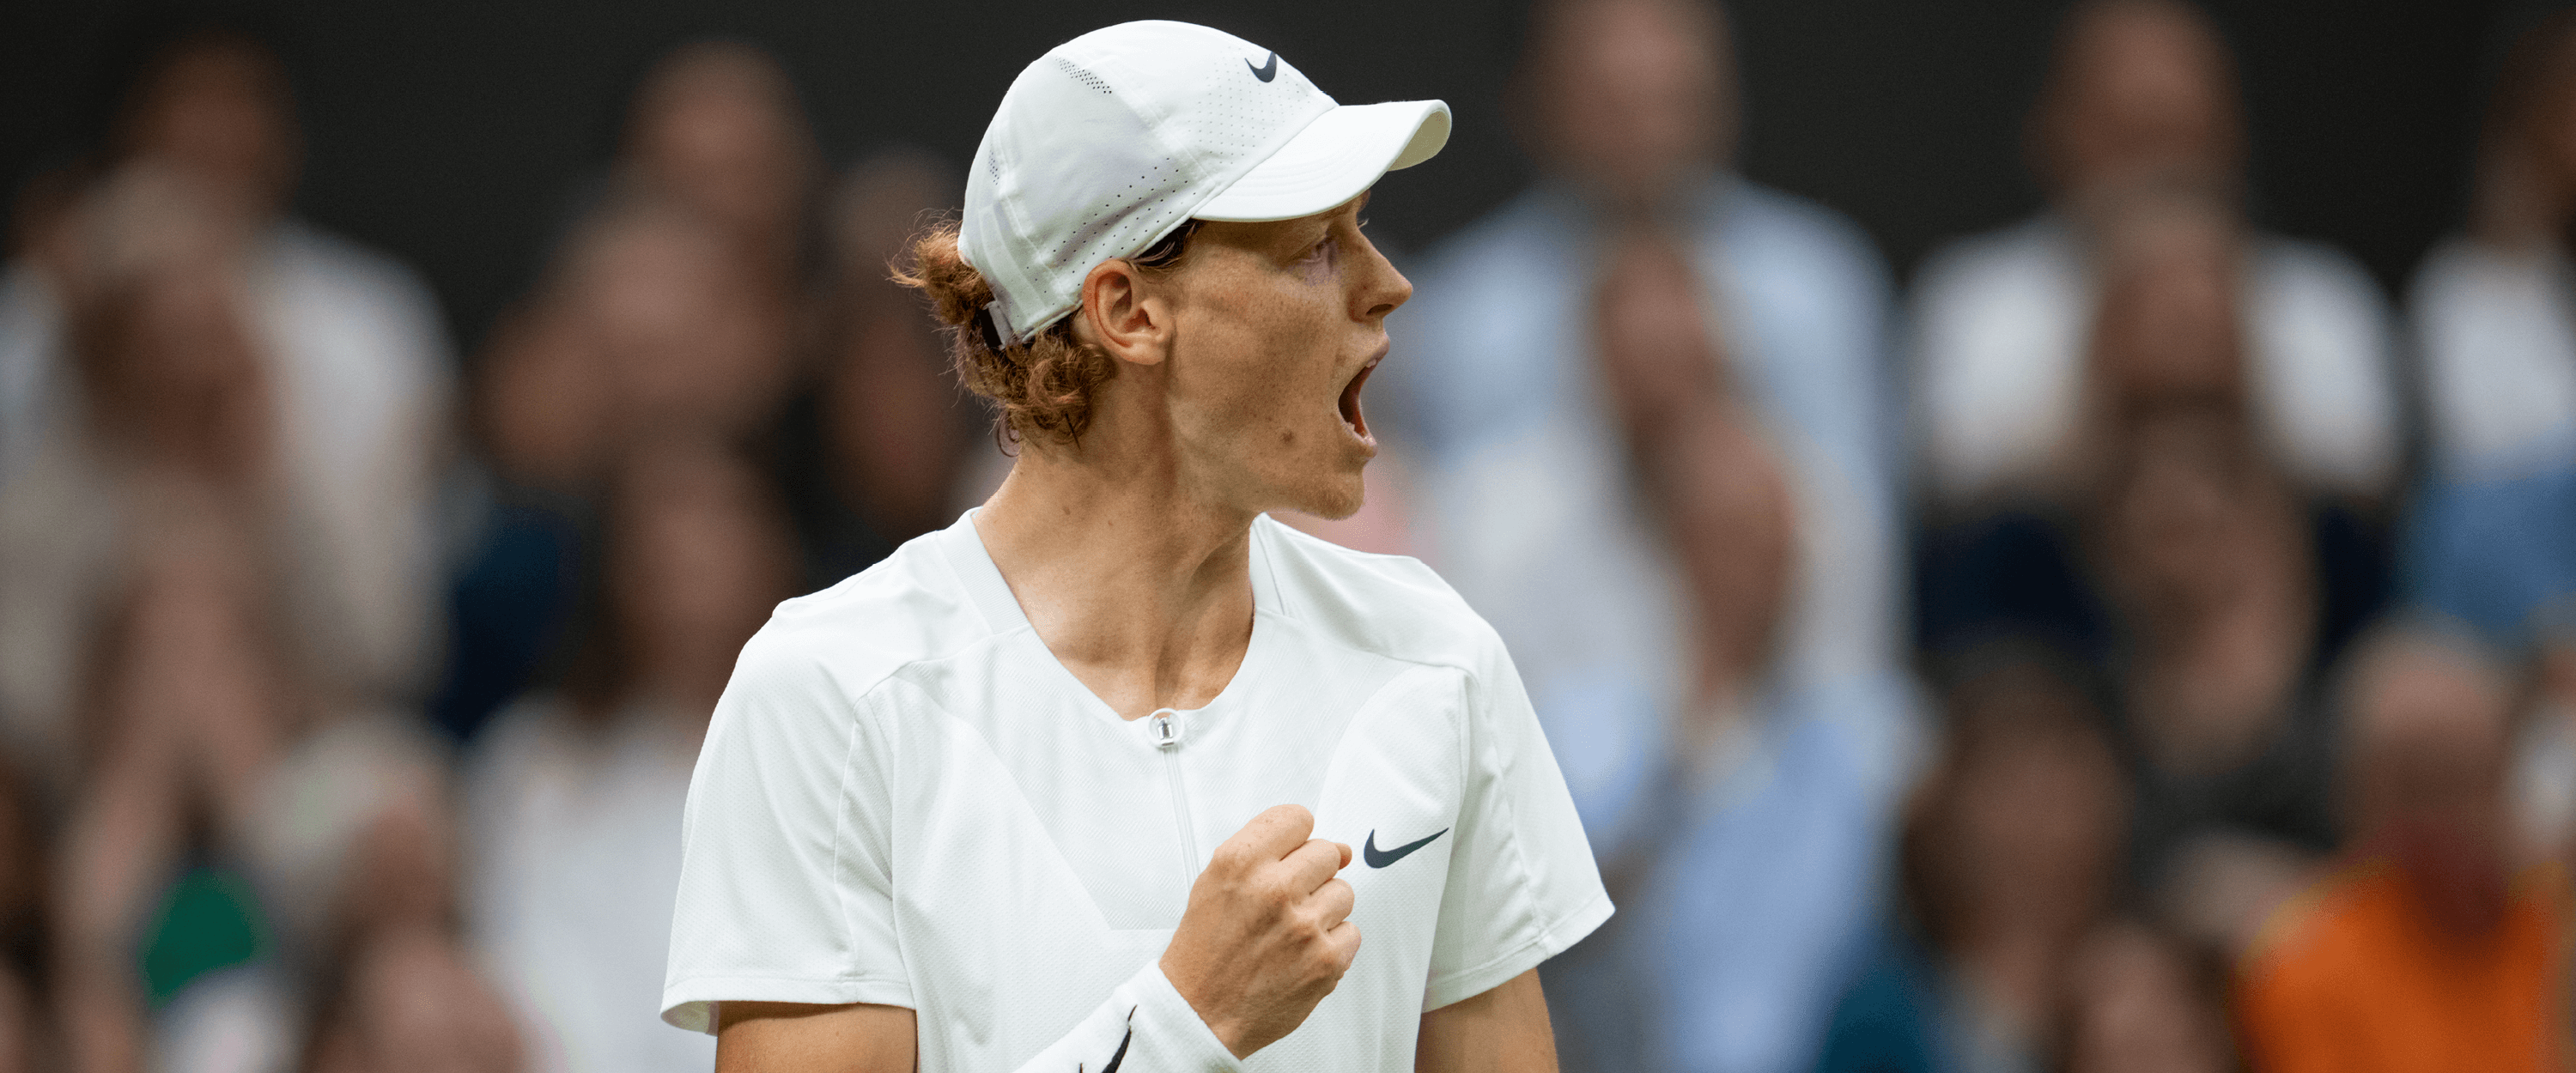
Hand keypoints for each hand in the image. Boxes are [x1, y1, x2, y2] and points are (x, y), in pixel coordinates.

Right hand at [1159, 804, 1359, 1057]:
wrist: (1199, 1013)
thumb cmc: (1206, 952)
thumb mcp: (1215, 884)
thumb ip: (1268, 853)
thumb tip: (1337, 848)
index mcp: (1240, 863)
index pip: (1297, 818)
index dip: (1296, 838)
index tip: (1292, 853)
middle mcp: (1273, 889)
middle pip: (1328, 852)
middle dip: (1312, 874)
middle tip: (1288, 900)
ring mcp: (1303, 926)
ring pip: (1344, 892)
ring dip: (1323, 909)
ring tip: (1290, 931)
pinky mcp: (1326, 960)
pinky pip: (1351, 932)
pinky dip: (1332, 943)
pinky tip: (1301, 953)